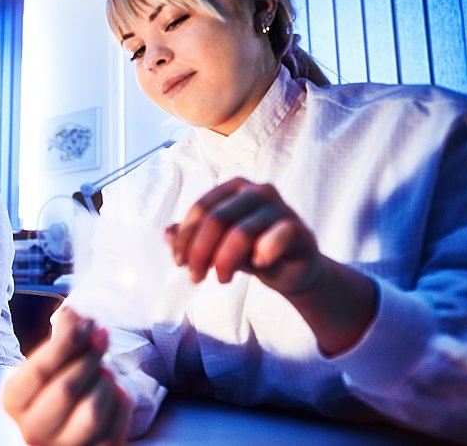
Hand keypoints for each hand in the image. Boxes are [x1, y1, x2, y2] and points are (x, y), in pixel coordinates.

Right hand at [2, 307, 129, 445]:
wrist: (69, 422)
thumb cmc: (58, 384)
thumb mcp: (52, 358)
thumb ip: (61, 333)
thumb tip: (72, 311)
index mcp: (14, 401)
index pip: (39, 369)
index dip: (66, 342)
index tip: (85, 323)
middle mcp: (33, 429)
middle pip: (65, 389)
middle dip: (89, 358)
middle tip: (100, 339)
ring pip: (92, 411)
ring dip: (105, 381)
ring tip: (104, 369)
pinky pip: (115, 426)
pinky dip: (120, 400)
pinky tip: (113, 390)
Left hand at [165, 177, 323, 296]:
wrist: (293, 271)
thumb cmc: (252, 252)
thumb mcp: (217, 246)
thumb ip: (193, 238)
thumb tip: (168, 233)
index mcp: (235, 188)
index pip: (201, 209)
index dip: (185, 238)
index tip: (179, 263)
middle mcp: (258, 191)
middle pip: (216, 220)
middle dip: (200, 252)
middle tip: (196, 277)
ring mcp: (281, 208)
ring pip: (241, 232)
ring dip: (224, 261)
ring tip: (222, 278)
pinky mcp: (298, 229)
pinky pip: (277, 237)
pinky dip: (263, 254)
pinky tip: (258, 266)